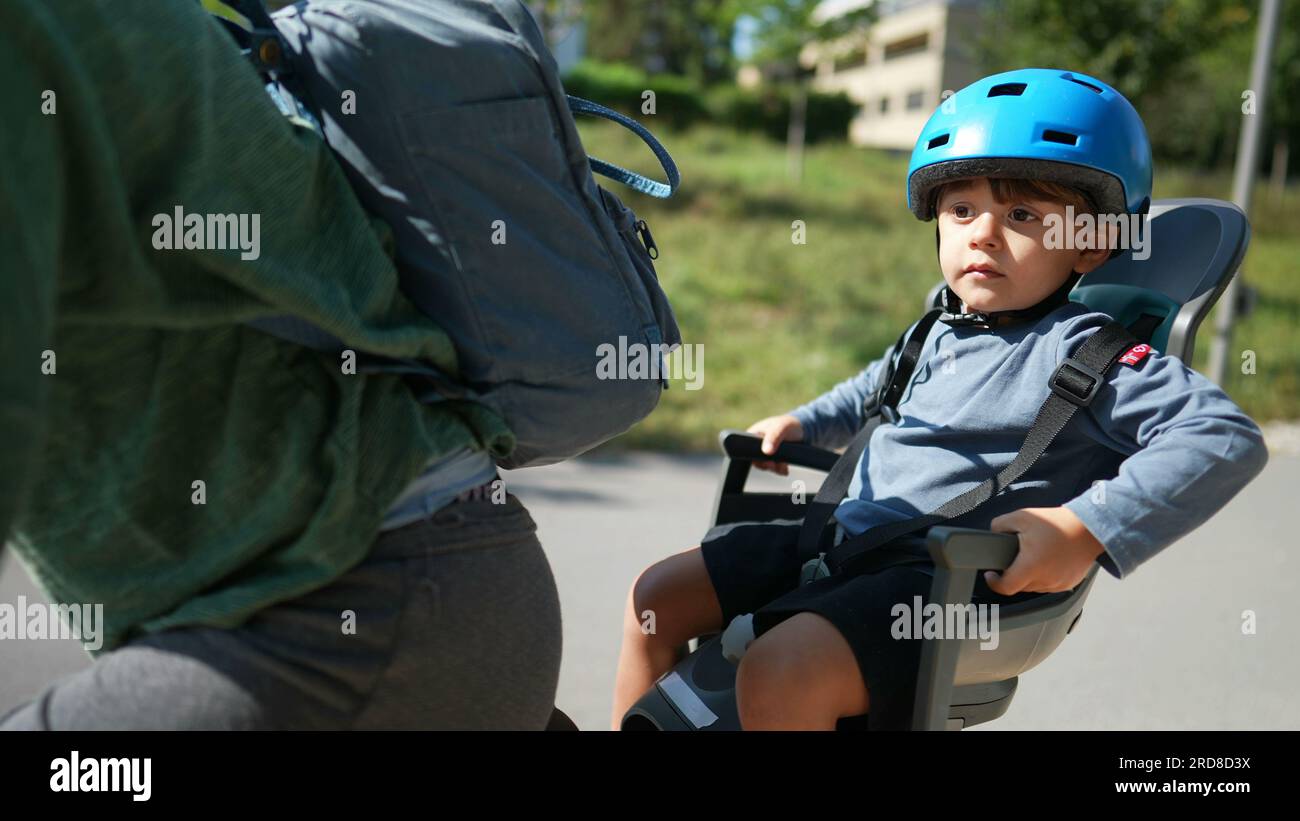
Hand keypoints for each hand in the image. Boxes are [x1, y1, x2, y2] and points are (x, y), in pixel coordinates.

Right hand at [745, 415, 803, 475]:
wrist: (803, 429)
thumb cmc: (789, 424)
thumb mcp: (781, 427)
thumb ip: (773, 437)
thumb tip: (765, 451)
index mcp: (754, 434)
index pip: (747, 449)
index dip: (755, 457)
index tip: (766, 459)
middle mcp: (758, 444)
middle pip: (756, 460)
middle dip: (767, 464)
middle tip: (775, 464)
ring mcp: (766, 451)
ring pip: (766, 465)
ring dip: (774, 468)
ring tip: (783, 464)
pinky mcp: (775, 458)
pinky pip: (774, 468)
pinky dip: (780, 470)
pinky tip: (785, 467)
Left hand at [983, 507, 1105, 594]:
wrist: (1090, 528)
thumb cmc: (1058, 523)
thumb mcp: (1022, 516)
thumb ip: (1000, 525)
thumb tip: (993, 533)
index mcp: (1031, 567)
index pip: (1005, 587)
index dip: (994, 582)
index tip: (991, 574)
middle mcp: (1045, 579)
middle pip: (1019, 586)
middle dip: (1013, 574)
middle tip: (1015, 557)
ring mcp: (1058, 584)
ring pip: (1034, 586)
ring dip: (1029, 576)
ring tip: (1033, 556)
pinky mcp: (1069, 583)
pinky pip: (1049, 584)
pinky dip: (1044, 576)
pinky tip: (1046, 561)